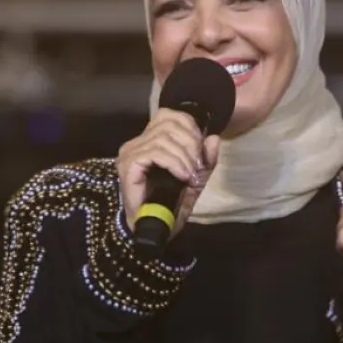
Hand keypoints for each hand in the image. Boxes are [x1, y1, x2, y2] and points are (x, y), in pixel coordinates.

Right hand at [117, 109, 221, 237]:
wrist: (156, 227)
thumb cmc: (172, 202)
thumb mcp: (197, 178)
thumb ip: (206, 158)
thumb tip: (214, 138)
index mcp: (151, 139)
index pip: (170, 115)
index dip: (190, 128)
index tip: (200, 151)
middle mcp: (138, 141)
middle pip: (169, 124)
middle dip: (191, 144)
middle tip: (197, 166)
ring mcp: (130, 152)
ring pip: (163, 139)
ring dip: (184, 157)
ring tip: (190, 175)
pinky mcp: (128, 165)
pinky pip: (155, 153)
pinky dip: (173, 163)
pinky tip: (182, 176)